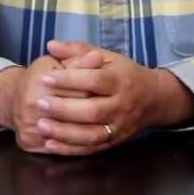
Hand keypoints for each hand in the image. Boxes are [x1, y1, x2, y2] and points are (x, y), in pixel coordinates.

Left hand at [35, 40, 193, 154]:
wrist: (154, 99)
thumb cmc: (124, 74)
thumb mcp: (106, 57)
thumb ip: (78, 50)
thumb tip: (51, 44)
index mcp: (120, 80)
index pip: (94, 80)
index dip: (70, 79)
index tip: (46, 77)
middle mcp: (122, 105)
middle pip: (93, 110)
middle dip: (64, 108)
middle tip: (39, 103)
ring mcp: (119, 127)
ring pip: (91, 134)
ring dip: (64, 132)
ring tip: (41, 125)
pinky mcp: (114, 142)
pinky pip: (91, 149)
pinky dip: (70, 149)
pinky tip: (50, 144)